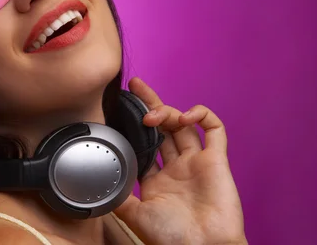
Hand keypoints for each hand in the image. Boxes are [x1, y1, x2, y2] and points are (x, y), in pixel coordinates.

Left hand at [114, 77, 245, 244]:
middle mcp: (177, 167)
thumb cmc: (171, 239)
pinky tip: (187, 116)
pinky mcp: (217, 161)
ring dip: (169, 112)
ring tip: (155, 116)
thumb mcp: (134, 215)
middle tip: (136, 86)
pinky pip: (215, 130)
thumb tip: (99, 181)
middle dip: (150, 105)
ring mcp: (197, 162)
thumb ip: (118, 195)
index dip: (136, 125)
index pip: (145, 142)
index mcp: (157, 180)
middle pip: (163, 127)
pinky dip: (202, 116)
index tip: (122, 108)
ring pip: (183, 125)